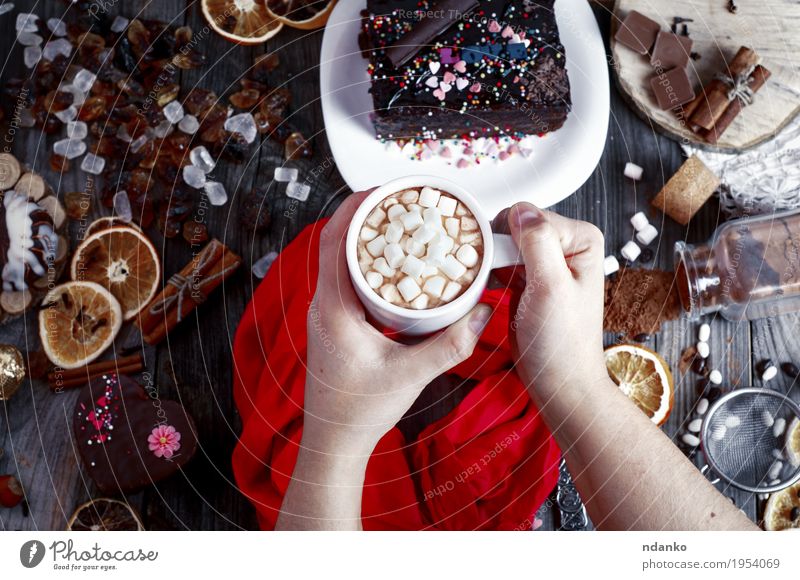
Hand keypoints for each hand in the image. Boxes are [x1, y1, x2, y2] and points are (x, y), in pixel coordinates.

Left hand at [302, 191, 491, 458]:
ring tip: (399, 225)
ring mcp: (327, 314)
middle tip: (400, 201)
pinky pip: (346, 279)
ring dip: (364, 238)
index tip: (383, 189)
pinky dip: (366, 263)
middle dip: (365, 216)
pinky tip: (393, 267)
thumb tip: (484, 315)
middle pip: (336, 243)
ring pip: (339, 260)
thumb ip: (449, 345)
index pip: (333, 241)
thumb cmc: (359, 411)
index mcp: (333, 308)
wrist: (334, 440)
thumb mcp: (410, 376)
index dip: (355, 208)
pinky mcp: (336, 323)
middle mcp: (324, 305)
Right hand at [499, 203, 607, 400]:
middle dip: (500, 248)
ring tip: (491, 282)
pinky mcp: (530, 280)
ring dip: (492, 260)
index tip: (502, 264)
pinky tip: (489, 286)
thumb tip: (521, 210)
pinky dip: (491, 271)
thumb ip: (538, 243)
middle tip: (494, 276)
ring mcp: (547, 263)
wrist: (558, 380)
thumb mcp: (551, 287)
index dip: (510, 237)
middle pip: (516, 226)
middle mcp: (567, 247)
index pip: (530, 214)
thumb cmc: (562, 343)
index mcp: (581, 239)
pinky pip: (503, 262)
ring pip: (506, 243)